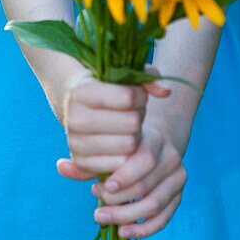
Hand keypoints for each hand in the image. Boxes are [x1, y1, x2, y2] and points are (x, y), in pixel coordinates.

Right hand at [56, 64, 170, 181]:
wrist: (78, 107)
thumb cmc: (107, 88)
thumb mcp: (123, 76)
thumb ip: (148, 78)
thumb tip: (166, 91)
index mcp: (81, 92)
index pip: (128, 97)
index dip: (140, 96)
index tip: (136, 94)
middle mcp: (74, 118)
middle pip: (132, 122)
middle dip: (138, 116)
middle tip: (132, 112)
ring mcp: (76, 143)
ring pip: (129, 144)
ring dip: (135, 135)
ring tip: (126, 126)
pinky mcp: (82, 163)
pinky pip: (122, 163)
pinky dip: (127, 154)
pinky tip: (120, 141)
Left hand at [90, 121, 187, 239]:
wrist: (154, 143)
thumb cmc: (124, 146)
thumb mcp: (108, 148)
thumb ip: (86, 160)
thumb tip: (60, 166)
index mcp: (153, 139)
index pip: (144, 159)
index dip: (123, 177)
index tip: (99, 189)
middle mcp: (170, 158)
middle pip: (146, 186)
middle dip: (118, 202)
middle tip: (96, 210)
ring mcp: (177, 178)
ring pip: (154, 204)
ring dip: (126, 217)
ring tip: (103, 219)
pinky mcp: (178, 196)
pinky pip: (163, 219)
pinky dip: (143, 230)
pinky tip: (123, 232)